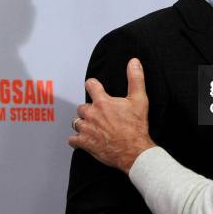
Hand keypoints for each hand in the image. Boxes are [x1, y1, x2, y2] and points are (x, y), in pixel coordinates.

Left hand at [68, 58, 155, 173]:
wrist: (134, 151)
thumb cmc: (136, 127)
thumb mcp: (139, 99)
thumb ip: (135, 79)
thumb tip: (134, 62)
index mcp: (103, 102)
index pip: (91, 85)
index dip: (93, 85)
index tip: (94, 87)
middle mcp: (92, 114)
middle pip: (82, 107)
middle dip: (89, 109)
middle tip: (98, 114)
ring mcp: (87, 129)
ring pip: (76, 122)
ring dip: (83, 124)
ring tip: (92, 126)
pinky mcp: (85, 143)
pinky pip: (73, 140)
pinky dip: (76, 140)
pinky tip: (84, 139)